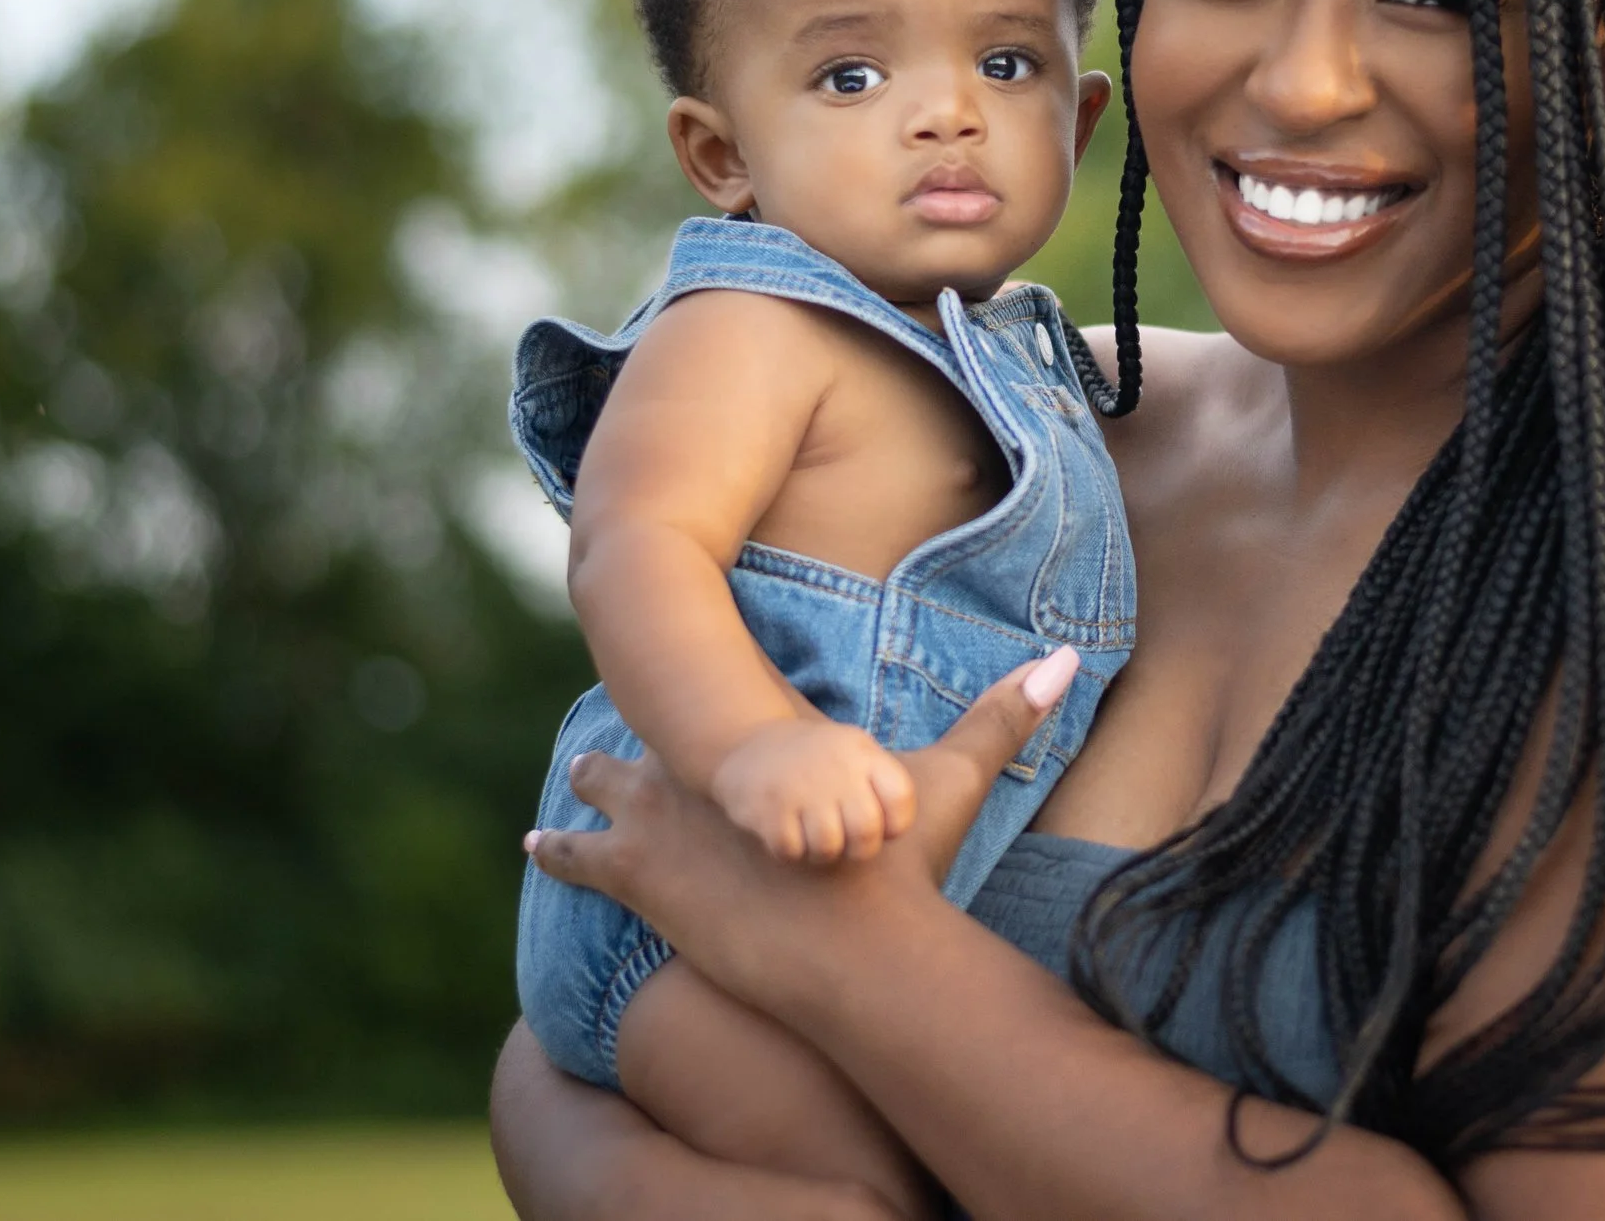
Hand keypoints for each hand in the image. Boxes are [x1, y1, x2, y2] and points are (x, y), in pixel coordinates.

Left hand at [525, 646, 1079, 1006]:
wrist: (856, 947)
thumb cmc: (905, 866)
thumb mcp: (958, 781)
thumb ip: (1007, 715)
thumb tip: (1068, 657)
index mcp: (774, 739)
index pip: (732, 701)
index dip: (714, 697)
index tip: (696, 676)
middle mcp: (713, 764)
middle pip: (665, 733)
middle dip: (647, 731)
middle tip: (628, 726)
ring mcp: (666, 816)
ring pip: (608, 784)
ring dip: (593, 781)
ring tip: (574, 780)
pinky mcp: (637, 874)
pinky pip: (579, 856)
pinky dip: (556, 850)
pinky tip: (536, 844)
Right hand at [710, 717, 916, 862]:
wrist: (749, 741)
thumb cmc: (814, 760)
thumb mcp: (853, 751)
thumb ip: (879, 783)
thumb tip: (892, 832)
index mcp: (861, 752)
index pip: (900, 797)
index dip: (895, 824)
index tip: (879, 825)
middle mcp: (833, 766)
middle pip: (866, 831)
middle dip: (858, 848)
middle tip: (844, 840)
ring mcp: (798, 786)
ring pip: (828, 847)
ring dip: (821, 852)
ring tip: (813, 836)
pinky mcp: (766, 806)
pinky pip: (790, 850)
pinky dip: (790, 850)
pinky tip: (786, 831)